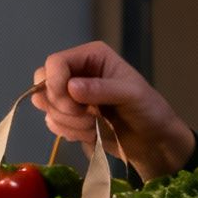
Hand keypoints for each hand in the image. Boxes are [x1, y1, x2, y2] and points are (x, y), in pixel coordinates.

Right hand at [32, 42, 196, 182]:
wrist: (153, 140)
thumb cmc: (149, 110)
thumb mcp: (132, 95)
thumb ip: (102, 89)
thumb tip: (71, 88)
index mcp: (91, 57)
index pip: (55, 63)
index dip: (54, 83)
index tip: (70, 105)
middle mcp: (77, 72)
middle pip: (44, 84)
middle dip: (62, 106)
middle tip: (88, 116)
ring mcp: (71, 96)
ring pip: (47, 107)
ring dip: (69, 122)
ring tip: (95, 125)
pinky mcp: (70, 117)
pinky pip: (53, 124)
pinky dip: (70, 132)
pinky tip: (91, 133)